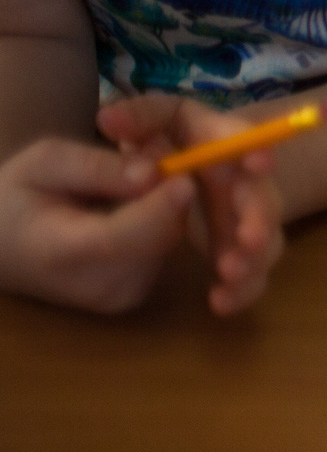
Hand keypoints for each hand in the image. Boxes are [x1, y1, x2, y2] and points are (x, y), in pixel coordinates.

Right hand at [0, 136, 192, 313]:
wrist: (1, 248)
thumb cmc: (17, 197)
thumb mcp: (45, 162)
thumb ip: (97, 167)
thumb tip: (153, 173)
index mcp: (62, 254)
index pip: (121, 237)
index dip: (158, 208)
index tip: (184, 177)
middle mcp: (96, 286)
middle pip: (159, 237)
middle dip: (168, 192)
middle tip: (152, 153)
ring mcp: (118, 298)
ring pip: (169, 239)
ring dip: (166, 204)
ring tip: (129, 181)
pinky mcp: (134, 297)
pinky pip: (166, 248)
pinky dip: (161, 220)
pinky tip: (132, 207)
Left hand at [96, 95, 286, 316]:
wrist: (157, 173)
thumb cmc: (149, 139)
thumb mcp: (142, 122)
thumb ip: (133, 119)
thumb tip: (109, 119)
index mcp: (218, 137)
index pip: (242, 138)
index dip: (254, 147)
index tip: (257, 163)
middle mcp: (240, 176)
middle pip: (261, 194)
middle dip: (258, 216)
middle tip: (245, 240)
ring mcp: (241, 213)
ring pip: (265, 237)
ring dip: (254, 258)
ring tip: (229, 276)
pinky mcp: (235, 246)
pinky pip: (249, 269)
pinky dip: (241, 287)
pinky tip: (219, 302)